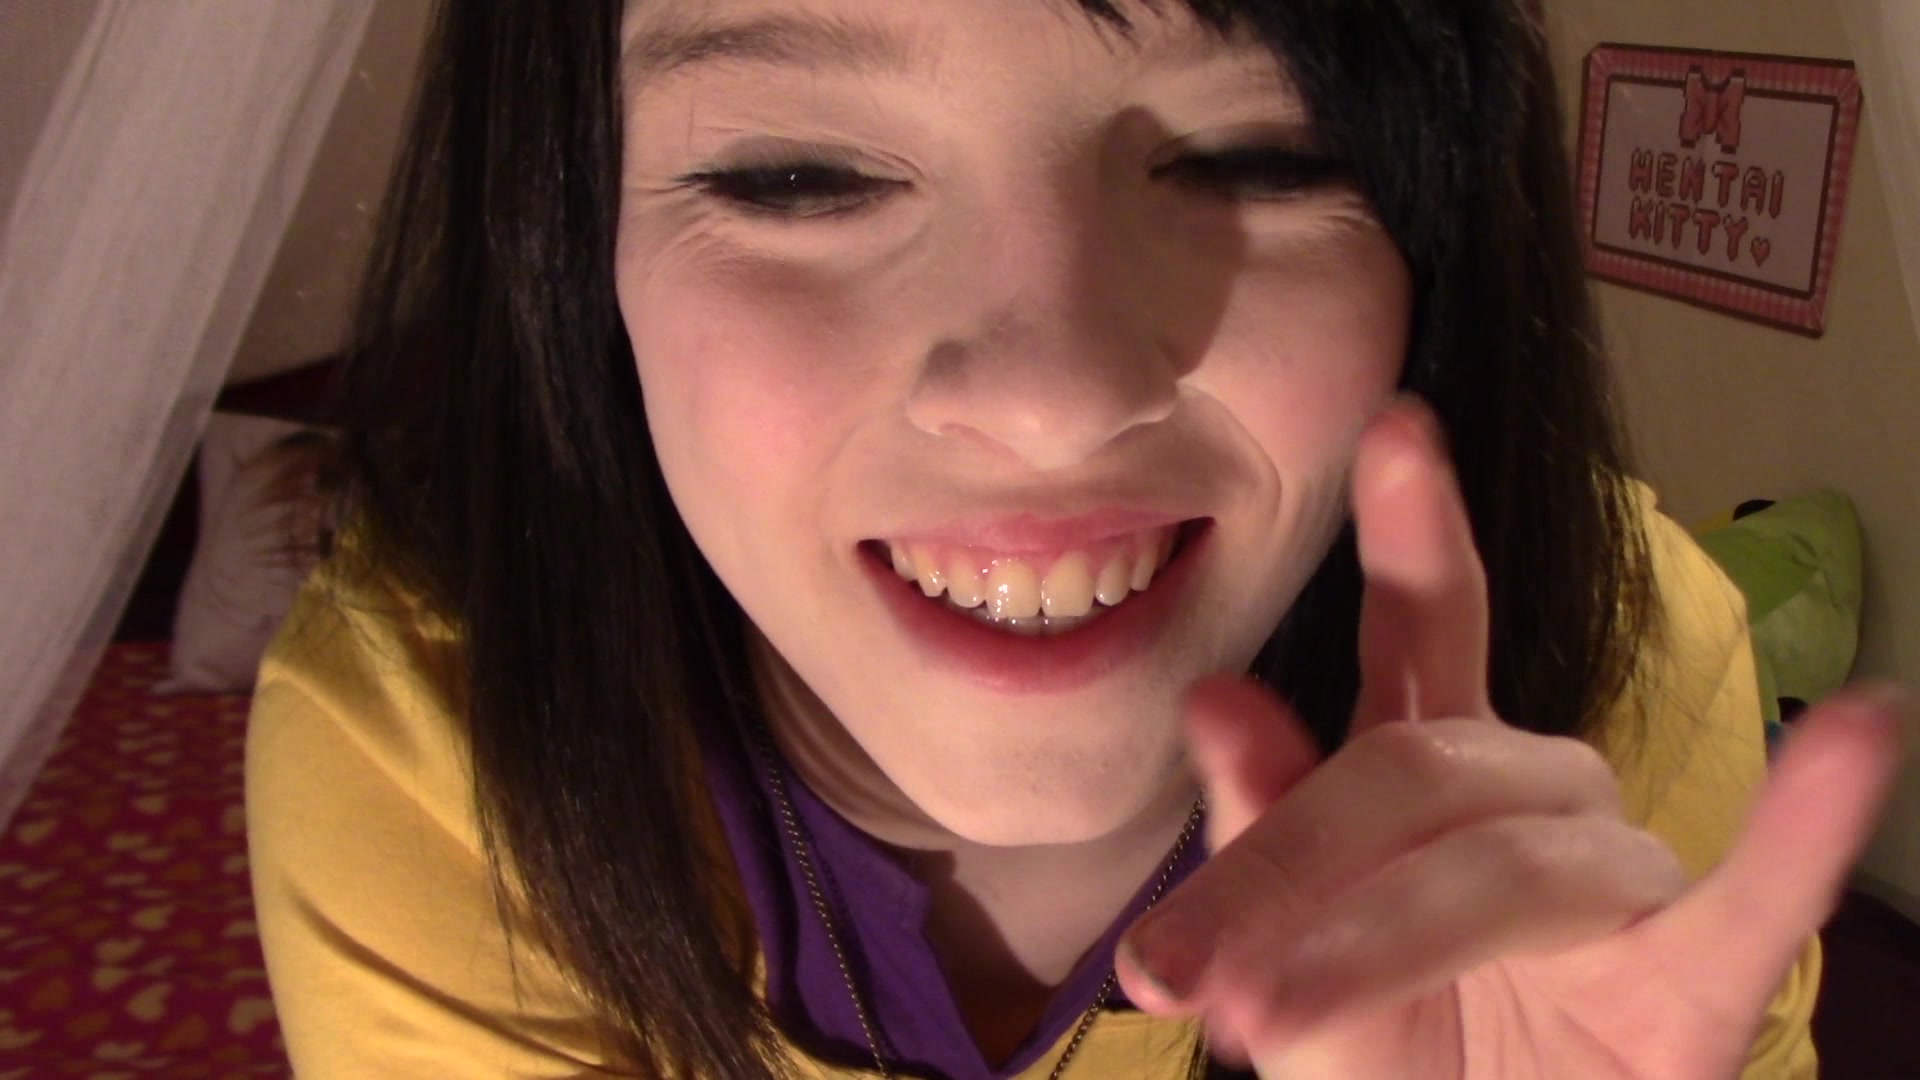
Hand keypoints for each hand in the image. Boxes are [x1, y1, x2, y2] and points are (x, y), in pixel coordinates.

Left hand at [1116, 401, 1908, 1077]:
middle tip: (1173, 967)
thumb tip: (1214, 696)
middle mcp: (1532, 803)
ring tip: (1261, 1015)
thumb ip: (1260, 835)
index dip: (1416, 535)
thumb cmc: (1382, 1053)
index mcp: (1430, 779)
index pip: (1423, 636)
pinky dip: (1804, 823)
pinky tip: (1859, 727)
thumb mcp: (1285, 955)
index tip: (1397, 430)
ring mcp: (1619, 887)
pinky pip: (1752, 899)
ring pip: (1509, 864)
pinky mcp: (1693, 985)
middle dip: (1283, 863)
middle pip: (1418, 767)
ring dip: (1374, 942)